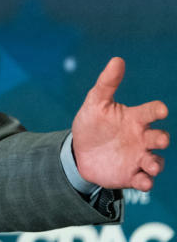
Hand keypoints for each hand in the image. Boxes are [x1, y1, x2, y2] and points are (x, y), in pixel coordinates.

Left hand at [72, 57, 168, 190]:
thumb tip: (117, 59)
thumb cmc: (91, 124)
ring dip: (156, 164)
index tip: (160, 110)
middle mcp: (141, 138)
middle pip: (160, 138)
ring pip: (156, 162)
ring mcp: (138, 157)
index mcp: (134, 119)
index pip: (151, 112)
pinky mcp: (131, 175)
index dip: (157, 110)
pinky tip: (142, 181)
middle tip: (159, 139)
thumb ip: (107, 83)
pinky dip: (146, 182)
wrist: (78, 152)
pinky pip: (145, 181)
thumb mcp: (95, 103)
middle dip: (162, 139)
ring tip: (150, 165)